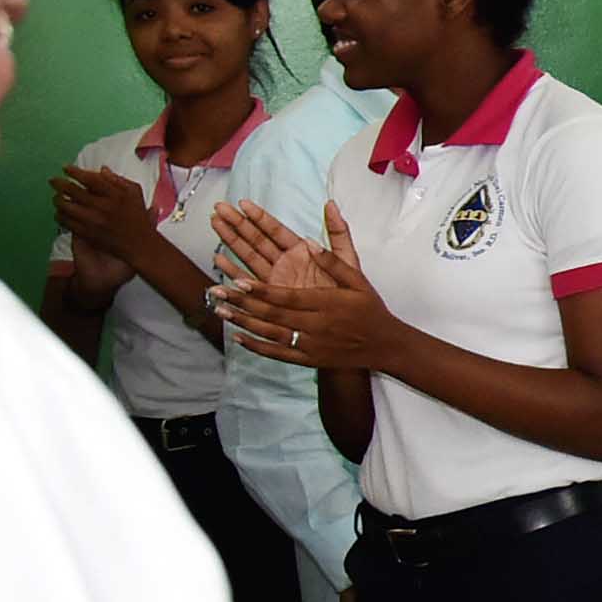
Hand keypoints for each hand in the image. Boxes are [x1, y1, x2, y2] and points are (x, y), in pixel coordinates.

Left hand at [49, 161, 152, 252]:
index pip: (90, 179)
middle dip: (60, 184)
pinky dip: (61, 216)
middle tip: (53, 180)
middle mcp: (102, 206)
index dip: (75, 172)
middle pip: (74, 191)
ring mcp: (94, 221)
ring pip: (67, 207)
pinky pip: (68, 223)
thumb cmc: (138, 217)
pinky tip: (59, 213)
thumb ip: (118, 180)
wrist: (139, 244)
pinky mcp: (88, 233)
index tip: (65, 168)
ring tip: (56, 197)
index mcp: (114, 195)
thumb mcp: (135, 193)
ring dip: (58, 200)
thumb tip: (102, 170)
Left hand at [211, 203, 402, 376]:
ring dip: (243, 323)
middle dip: (242, 304)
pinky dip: (257, 347)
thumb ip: (333, 261)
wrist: (384, 345)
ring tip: (220, 312)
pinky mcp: (309, 359)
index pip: (287, 297)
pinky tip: (239, 337)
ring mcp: (311, 344)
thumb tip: (309, 242)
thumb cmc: (370, 308)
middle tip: (216, 293)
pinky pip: (278, 354)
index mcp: (326, 303)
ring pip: (270, 334)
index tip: (238, 282)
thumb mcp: (358, 279)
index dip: (260, 291)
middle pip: (272, 314)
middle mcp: (315, 325)